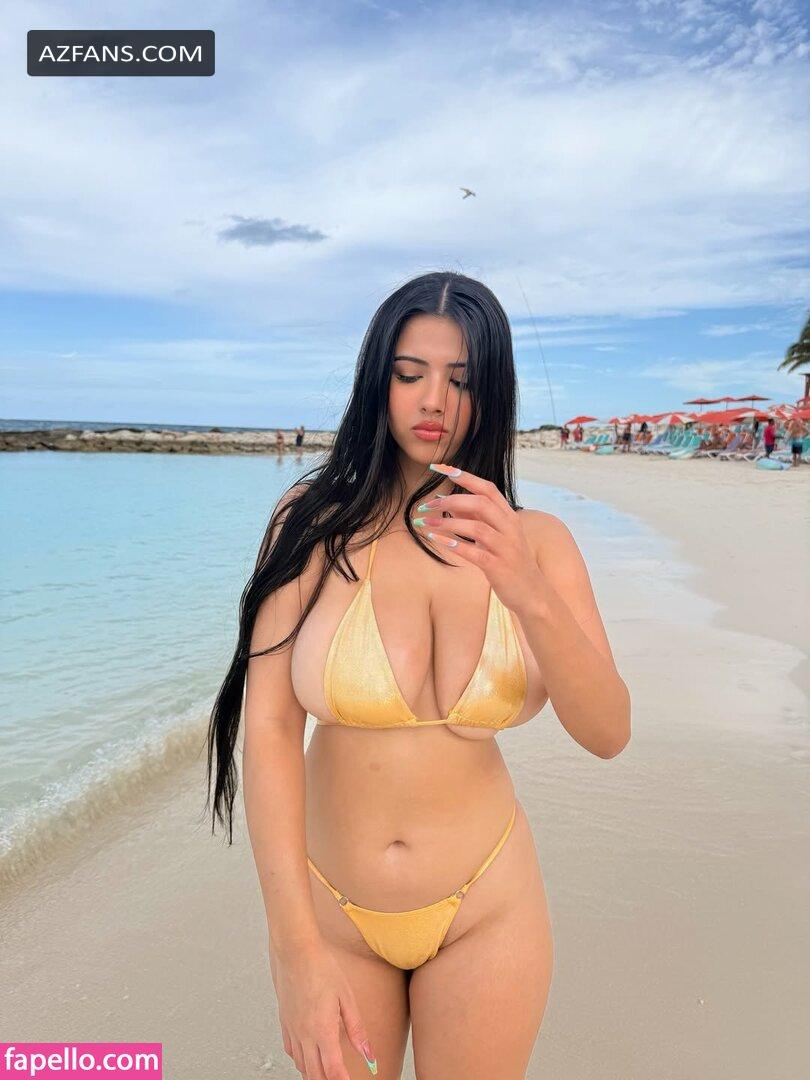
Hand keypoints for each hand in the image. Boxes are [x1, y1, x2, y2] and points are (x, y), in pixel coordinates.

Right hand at [270, 942, 376, 1077]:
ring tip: (327, 1072)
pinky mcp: (284, 1022)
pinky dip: (301, 1060)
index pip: (333, 1070)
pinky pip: (291, 1051)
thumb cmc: (322, 968)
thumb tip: (369, 1054)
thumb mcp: (346, 997)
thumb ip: (357, 1029)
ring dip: (314, 1073)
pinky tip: (308, 1055)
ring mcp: (292, 1030)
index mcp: (322, 1030)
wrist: (295, 951)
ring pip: (301, 1065)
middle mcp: (304, 1034)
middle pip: (315, 1074)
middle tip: (341, 1078)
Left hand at [413, 462, 544, 614]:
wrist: (532, 593)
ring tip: (425, 523)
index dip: (463, 476)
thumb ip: (474, 518)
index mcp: (509, 516)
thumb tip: (446, 501)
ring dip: (448, 523)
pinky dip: (454, 545)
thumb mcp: (494, 535)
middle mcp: (510, 527)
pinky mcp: (499, 567)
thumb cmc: (509, 561)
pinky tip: (436, 540)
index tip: (440, 468)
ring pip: (477, 527)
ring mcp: (506, 547)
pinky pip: (475, 552)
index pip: (487, 488)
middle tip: (427, 505)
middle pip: (481, 503)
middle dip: (451, 500)